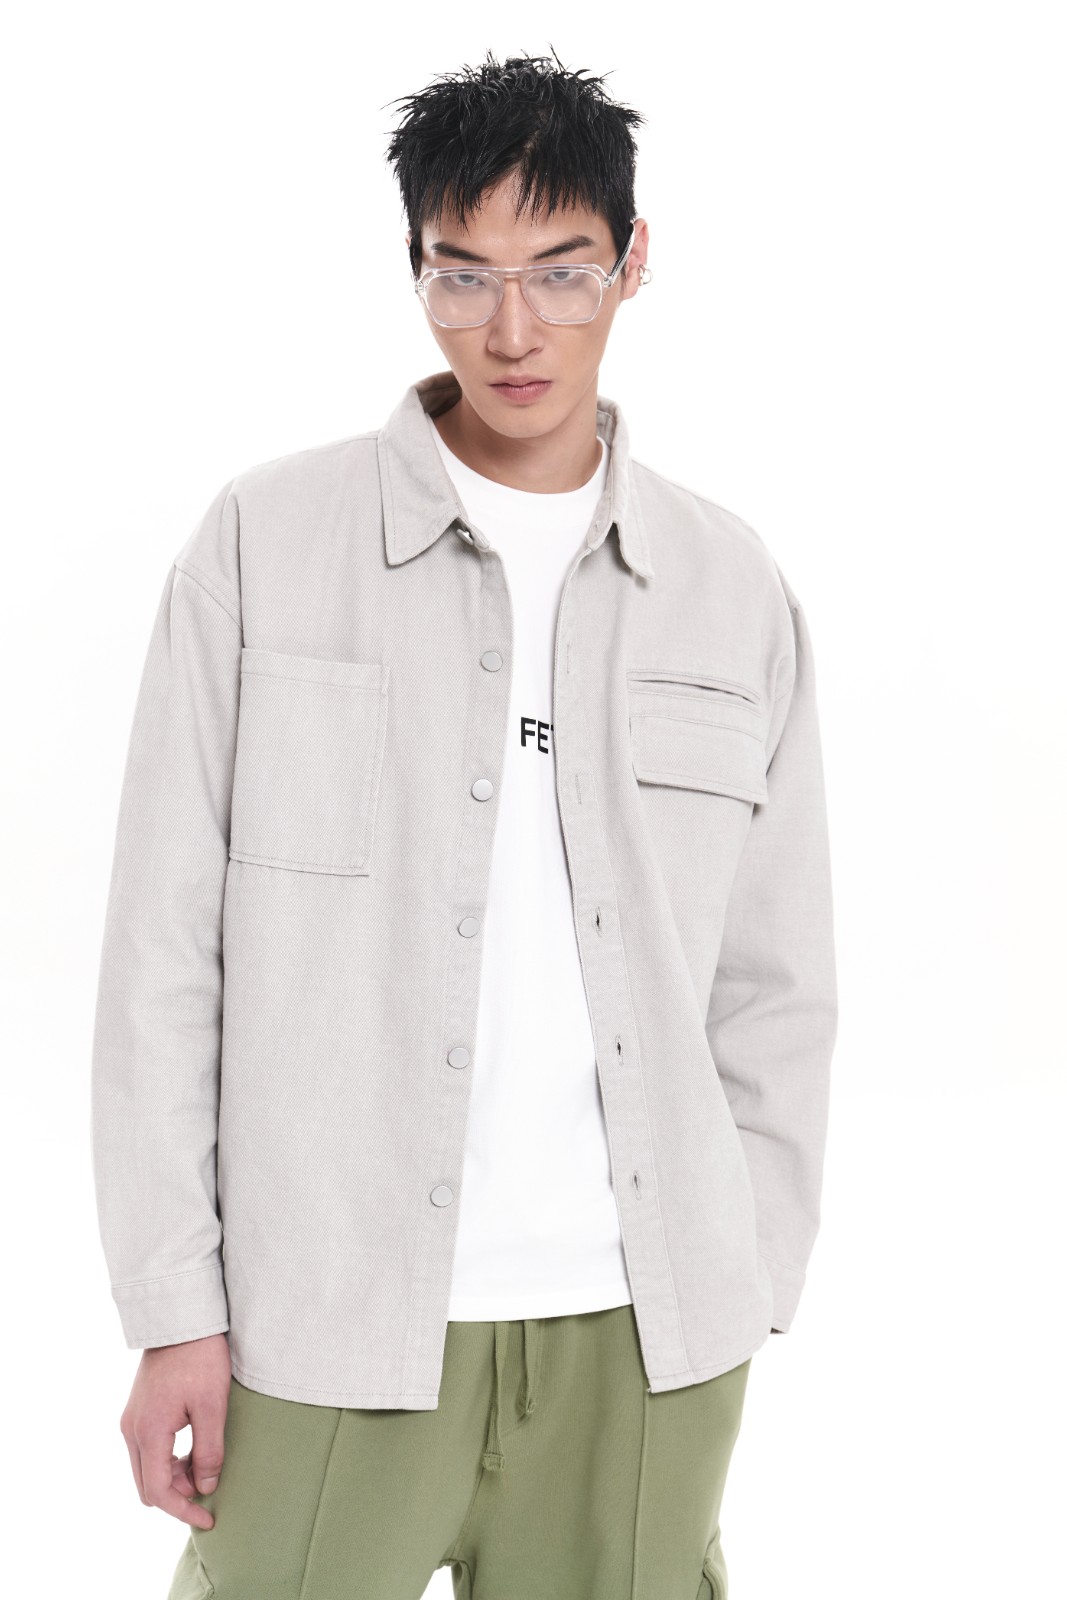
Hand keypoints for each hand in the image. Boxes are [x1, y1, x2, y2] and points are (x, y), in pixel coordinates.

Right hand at [119, 1332, 231, 1528]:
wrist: (182, 1319)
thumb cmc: (200, 1358)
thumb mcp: (212, 1406)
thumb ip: (208, 1451)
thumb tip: (205, 1487)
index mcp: (149, 1431)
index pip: (159, 1492)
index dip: (183, 1511)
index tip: (209, 1518)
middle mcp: (131, 1430)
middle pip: (148, 1485)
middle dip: (177, 1496)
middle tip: (210, 1490)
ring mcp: (131, 1420)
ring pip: (146, 1469)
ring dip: (173, 1478)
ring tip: (206, 1466)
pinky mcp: (137, 1411)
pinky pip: (147, 1450)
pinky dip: (167, 1460)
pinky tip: (192, 1450)